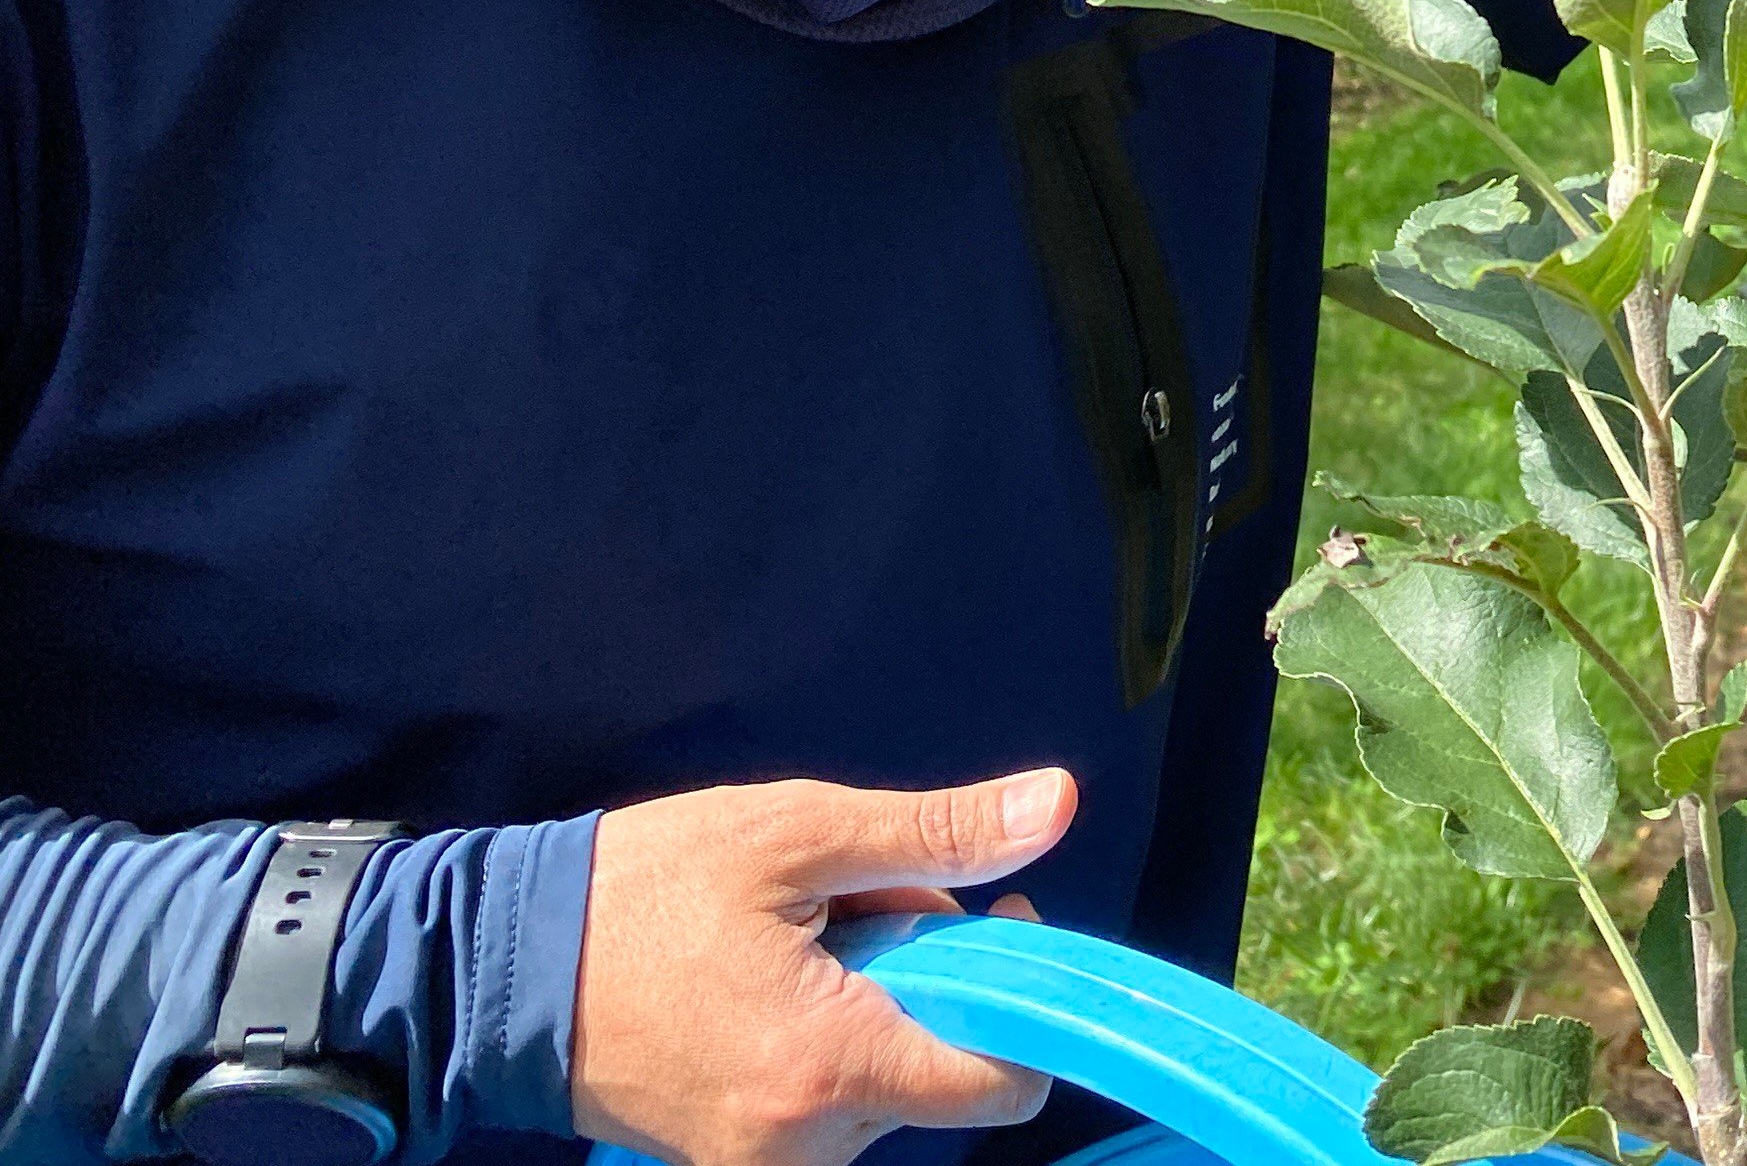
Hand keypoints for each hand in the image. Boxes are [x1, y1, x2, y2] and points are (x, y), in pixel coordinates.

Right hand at [569, 768, 1076, 1165]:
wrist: (500, 970)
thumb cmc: (646, 889)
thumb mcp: (798, 832)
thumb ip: (936, 835)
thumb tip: (1056, 806)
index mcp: (829, 1067)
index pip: (997, 1084)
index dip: (1018, 996)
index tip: (989, 918)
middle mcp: (804, 1146)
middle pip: (943, 1076)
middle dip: (932, 985)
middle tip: (859, 914)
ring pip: (889, 1088)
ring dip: (878, 1011)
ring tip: (798, 947)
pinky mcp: (732, 1165)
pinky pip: (830, 1107)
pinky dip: (830, 1044)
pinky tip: (771, 989)